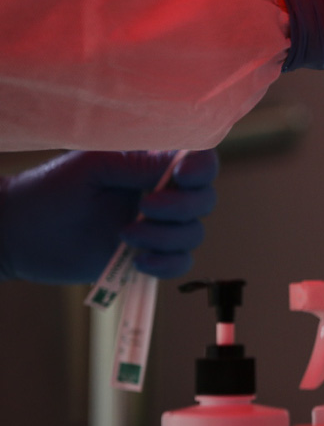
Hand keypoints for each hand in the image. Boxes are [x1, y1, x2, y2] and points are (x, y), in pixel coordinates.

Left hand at [0, 150, 218, 284]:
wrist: (18, 234)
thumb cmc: (50, 189)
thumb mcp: (93, 166)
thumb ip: (137, 165)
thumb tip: (177, 164)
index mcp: (151, 164)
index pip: (199, 160)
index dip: (202, 168)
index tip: (182, 177)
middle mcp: (161, 195)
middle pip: (204, 200)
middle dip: (180, 208)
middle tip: (143, 209)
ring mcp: (155, 228)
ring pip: (193, 234)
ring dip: (166, 238)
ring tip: (125, 236)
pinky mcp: (146, 257)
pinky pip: (179, 264)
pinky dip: (167, 265)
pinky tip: (139, 262)